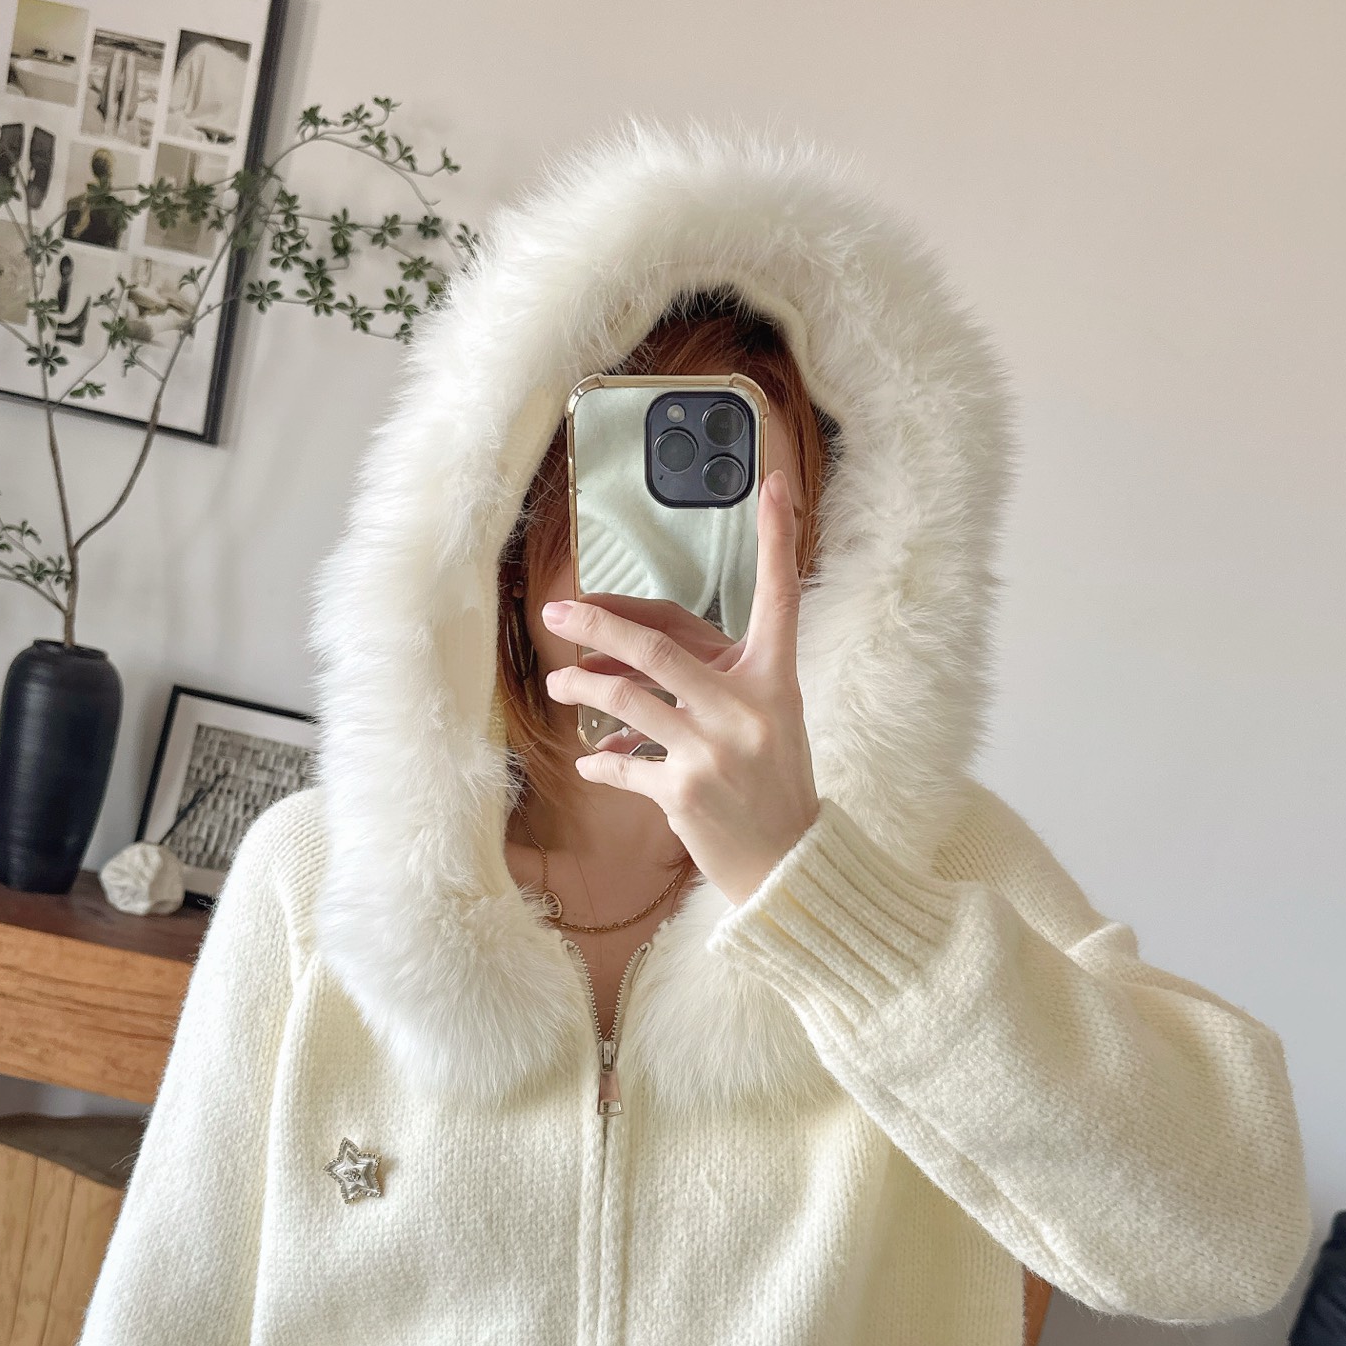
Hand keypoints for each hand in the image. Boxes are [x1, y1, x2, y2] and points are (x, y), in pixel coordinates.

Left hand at [542, 469, 820, 906]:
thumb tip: (624, 655)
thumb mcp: (764, 718)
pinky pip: (623, 766)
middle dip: (596, 625)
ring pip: (625, 700)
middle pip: (656, 647)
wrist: (788, 863)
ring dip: (582, 691)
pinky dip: (601, 763)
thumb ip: (711, 679)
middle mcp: (744, 707)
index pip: (779, 597)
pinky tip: (590, 762)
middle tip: (556, 614)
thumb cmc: (772, 782)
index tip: (771, 483)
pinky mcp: (684, 794)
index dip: (776, 539)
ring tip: (560, 687)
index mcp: (775, 679)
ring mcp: (713, 751)